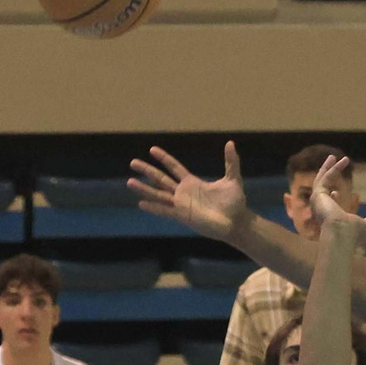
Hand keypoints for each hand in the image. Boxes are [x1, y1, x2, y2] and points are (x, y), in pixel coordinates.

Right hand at [129, 141, 249, 241]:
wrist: (236, 222)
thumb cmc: (235, 202)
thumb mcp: (232, 179)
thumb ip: (231, 161)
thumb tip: (230, 142)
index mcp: (192, 182)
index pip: (174, 168)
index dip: (164, 158)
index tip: (152, 149)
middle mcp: (183, 192)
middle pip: (161, 178)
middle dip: (147, 170)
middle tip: (132, 162)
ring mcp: (181, 204)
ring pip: (158, 194)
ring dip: (144, 188)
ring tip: (129, 182)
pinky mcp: (183, 215)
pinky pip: (165, 210)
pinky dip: (154, 207)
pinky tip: (141, 203)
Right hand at [308, 156, 365, 246]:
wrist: (343, 235)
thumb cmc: (354, 234)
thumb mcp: (365, 230)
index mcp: (330, 218)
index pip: (328, 206)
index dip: (332, 198)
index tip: (336, 193)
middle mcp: (321, 210)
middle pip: (321, 189)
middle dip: (326, 177)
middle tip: (331, 166)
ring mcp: (318, 202)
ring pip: (320, 180)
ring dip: (328, 168)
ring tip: (333, 157)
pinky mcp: (318, 194)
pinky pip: (324, 178)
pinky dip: (332, 168)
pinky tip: (340, 160)